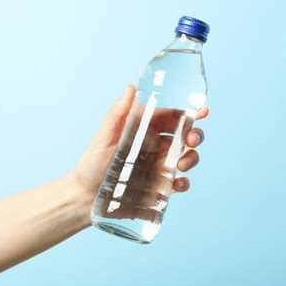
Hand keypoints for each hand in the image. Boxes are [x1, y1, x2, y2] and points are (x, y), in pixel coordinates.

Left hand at [70, 85, 208, 217]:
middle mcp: (155, 146)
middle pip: (185, 136)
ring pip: (187, 157)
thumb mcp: (103, 137)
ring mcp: (159, 167)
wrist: (84, 198)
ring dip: (192, 158)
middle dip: (196, 135)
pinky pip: (179, 183)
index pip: (172, 117)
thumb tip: (131, 88)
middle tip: (192, 139)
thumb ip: (118, 114)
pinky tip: (178, 184)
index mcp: (145, 130)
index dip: (189, 112)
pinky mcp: (159, 188)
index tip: (202, 110)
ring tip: (182, 164)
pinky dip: (184, 183)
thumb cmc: (91, 164)